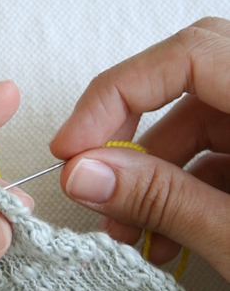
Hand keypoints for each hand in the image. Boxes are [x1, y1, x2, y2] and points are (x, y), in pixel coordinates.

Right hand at [50, 17, 229, 281]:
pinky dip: (181, 189)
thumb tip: (84, 175)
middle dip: (128, 135)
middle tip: (89, 179)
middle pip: (185, 79)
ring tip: (126, 232)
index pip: (190, 55)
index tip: (73, 145)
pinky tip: (164, 235)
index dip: (118, 93)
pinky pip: (217, 150)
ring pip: (197, 122)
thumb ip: (165, 200)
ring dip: (151, 176)